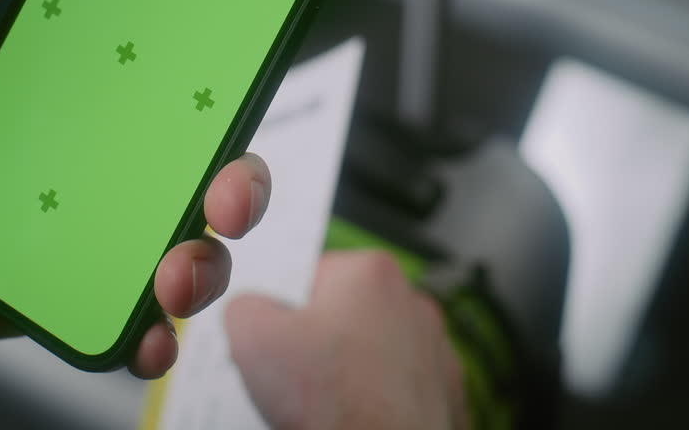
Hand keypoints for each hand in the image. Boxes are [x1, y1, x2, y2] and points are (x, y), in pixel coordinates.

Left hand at [0, 0, 271, 377]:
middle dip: (241, 185)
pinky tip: (143, 337)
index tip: (258, 60)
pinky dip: (147, 333)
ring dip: (203, 266)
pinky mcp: (63, 292)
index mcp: (88, 86)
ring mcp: (87, 229)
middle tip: (228, 192)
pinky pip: (126, 317)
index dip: (233, 69)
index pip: (185, 73)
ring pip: (183, 247)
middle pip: (206, 168)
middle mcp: (102, 156)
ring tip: (175, 277)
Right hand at [225, 250, 467, 429]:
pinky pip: (397, 390)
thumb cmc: (338, 404)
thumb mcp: (255, 340)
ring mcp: (435, 349)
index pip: (308, 277)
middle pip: (342, 315)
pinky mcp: (445, 393)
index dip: (284, 314)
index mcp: (370, 273)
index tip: (279, 343)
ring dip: (349, 374)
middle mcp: (412, 303)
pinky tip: (357, 420)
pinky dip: (377, 403)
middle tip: (299, 379)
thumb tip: (250, 311)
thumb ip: (244, 307)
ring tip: (329, 405)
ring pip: (371, 354)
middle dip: (318, 344)